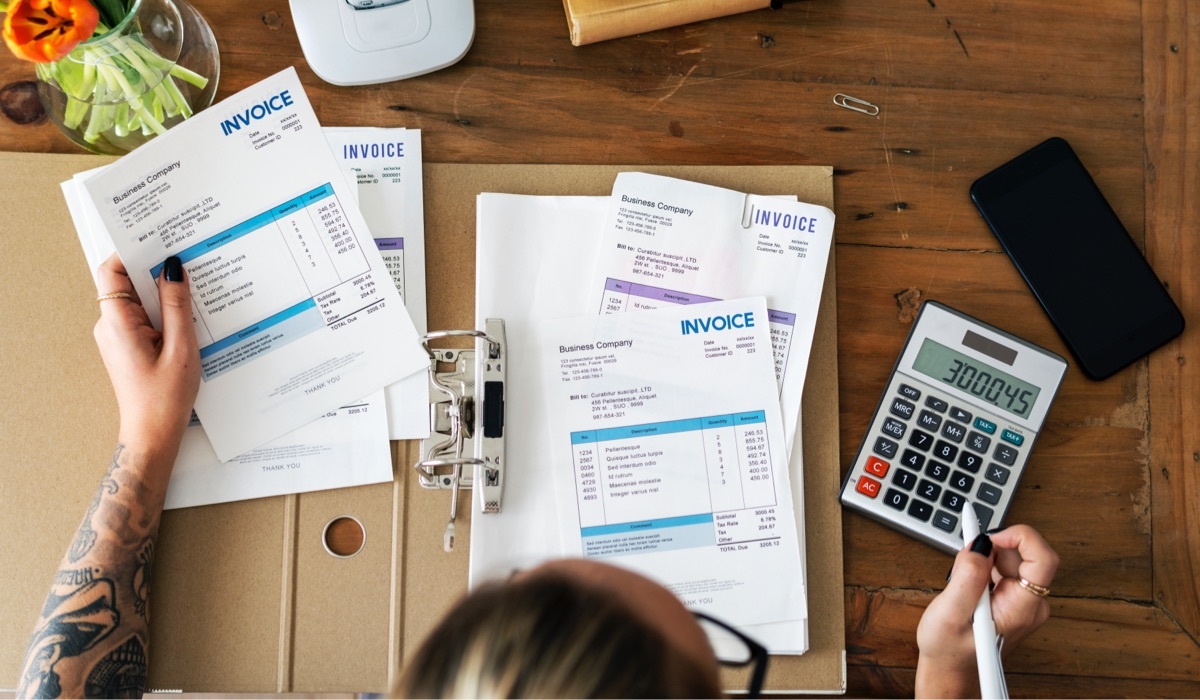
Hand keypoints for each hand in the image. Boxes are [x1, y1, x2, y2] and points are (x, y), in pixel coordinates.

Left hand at [93, 253, 199, 459]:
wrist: (153, 433)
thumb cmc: (165, 397)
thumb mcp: (181, 347)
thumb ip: (177, 305)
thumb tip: (173, 269)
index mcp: (117, 323)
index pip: (111, 271)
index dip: (132, 252)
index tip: (159, 241)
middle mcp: (111, 325)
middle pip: (127, 282)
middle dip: (155, 270)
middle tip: (187, 261)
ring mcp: (118, 335)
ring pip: (139, 299)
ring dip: (164, 294)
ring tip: (194, 293)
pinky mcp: (129, 344)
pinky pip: (145, 316)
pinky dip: (165, 311)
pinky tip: (188, 318)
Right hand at [915, 525, 1057, 697]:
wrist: (950, 675)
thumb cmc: (949, 654)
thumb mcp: (949, 613)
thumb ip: (967, 577)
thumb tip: (980, 544)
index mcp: (1021, 609)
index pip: (1043, 559)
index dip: (1018, 537)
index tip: (989, 537)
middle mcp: (1029, 604)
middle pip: (1021, 555)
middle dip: (989, 550)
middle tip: (962, 565)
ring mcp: (1022, 602)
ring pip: (1009, 560)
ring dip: (982, 562)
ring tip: (960, 586)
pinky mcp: (1012, 599)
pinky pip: (1002, 569)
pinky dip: (981, 569)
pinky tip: (966, 589)